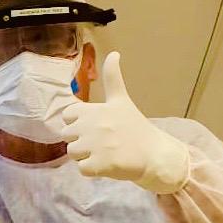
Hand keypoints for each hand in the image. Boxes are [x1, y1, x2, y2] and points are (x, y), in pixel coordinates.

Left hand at [60, 51, 189, 193]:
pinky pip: (82, 169)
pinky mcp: (99, 165)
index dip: (79, 122)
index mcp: (96, 110)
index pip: (68, 115)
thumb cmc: (135, 128)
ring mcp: (96, 146)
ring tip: (106, 152)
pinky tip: (107, 164)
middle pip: (68, 136)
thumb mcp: (122, 100)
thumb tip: (114, 52)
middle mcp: (94, 126)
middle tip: (104, 141)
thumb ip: (113, 78)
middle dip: (82, 140)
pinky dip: (92, 170)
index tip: (96, 125)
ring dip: (86, 156)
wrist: (155, 155)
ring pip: (73, 153)